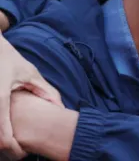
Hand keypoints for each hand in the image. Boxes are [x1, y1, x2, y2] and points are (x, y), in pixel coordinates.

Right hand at [0, 33, 62, 159]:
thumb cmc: (9, 60)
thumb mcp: (30, 74)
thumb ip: (46, 91)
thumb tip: (61, 108)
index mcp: (0, 100)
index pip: (5, 138)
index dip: (15, 150)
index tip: (24, 153)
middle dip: (7, 151)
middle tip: (20, 152)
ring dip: (1, 142)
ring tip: (14, 144)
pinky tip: (6, 131)